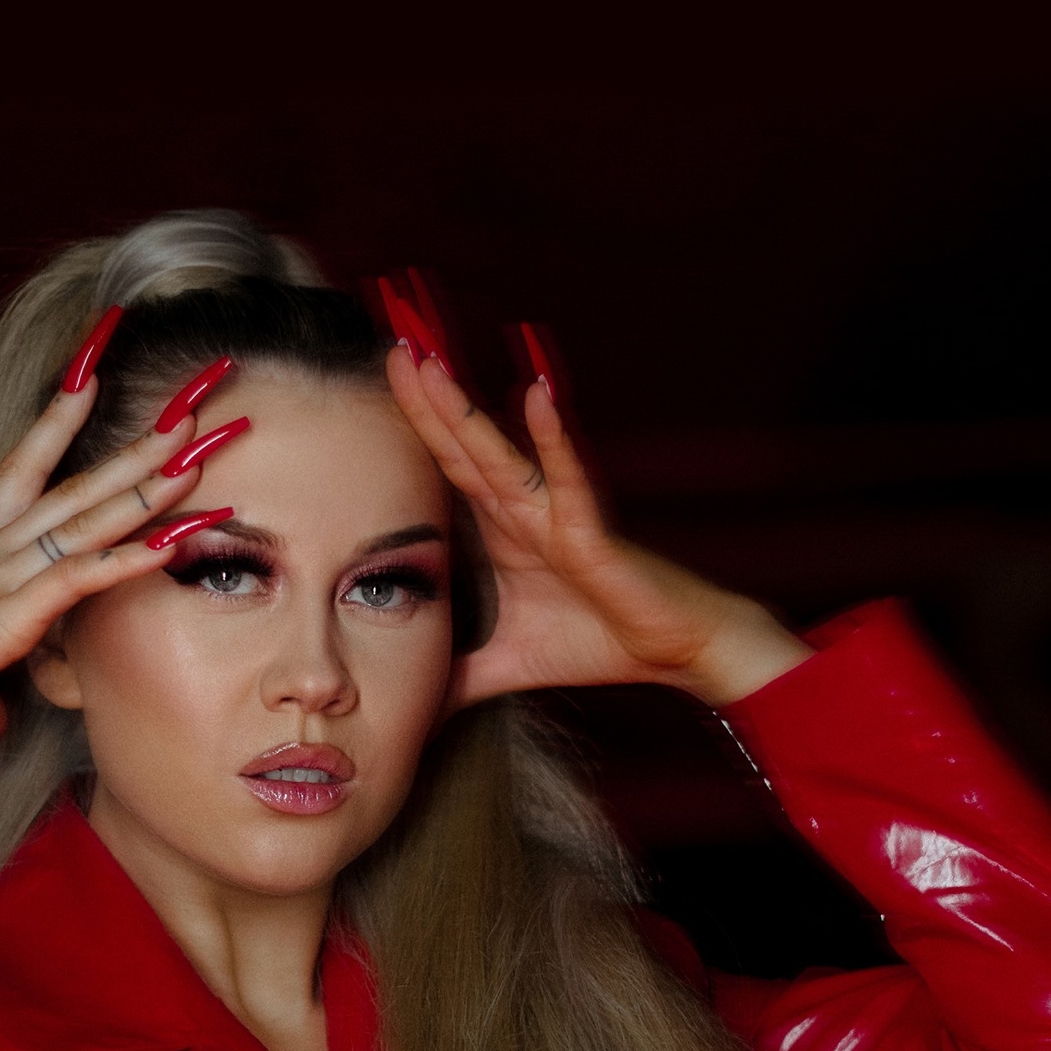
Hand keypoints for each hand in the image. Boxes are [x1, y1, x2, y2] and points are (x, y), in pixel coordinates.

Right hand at [0, 383, 231, 743]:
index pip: (23, 469)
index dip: (57, 422)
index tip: (89, 375)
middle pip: (77, 481)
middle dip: (134, 445)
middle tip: (184, 407)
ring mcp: (7, 575)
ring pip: (91, 516)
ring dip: (149, 485)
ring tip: (200, 450)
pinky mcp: (13, 612)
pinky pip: (84, 575)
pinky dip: (134, 557)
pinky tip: (177, 539)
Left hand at [387, 352, 811, 709]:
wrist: (673, 651)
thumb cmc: (600, 642)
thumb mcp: (508, 665)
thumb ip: (460, 676)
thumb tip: (413, 703)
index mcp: (502, 534)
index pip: (445, 473)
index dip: (412, 434)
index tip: (376, 388)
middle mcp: (524, 513)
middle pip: (460, 448)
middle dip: (423, 401)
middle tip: (388, 346)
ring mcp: (557, 516)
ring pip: (498, 454)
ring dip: (462, 408)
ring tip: (429, 361)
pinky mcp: (591, 533)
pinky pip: (568, 479)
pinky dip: (551, 437)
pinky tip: (534, 393)